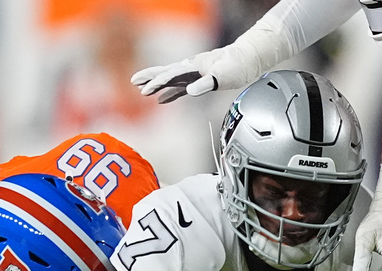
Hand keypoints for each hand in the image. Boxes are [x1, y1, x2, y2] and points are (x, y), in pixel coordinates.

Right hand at [131, 44, 261, 103]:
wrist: (248, 59)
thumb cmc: (237, 65)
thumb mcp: (222, 76)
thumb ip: (205, 84)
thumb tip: (190, 92)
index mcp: (194, 66)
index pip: (171, 75)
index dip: (157, 83)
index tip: (145, 90)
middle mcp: (191, 68)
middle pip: (165, 72)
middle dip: (149, 77)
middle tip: (133, 81)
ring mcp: (194, 74)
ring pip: (170, 79)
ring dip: (156, 84)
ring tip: (142, 91)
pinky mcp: (199, 81)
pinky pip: (180, 88)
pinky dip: (170, 93)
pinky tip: (162, 100)